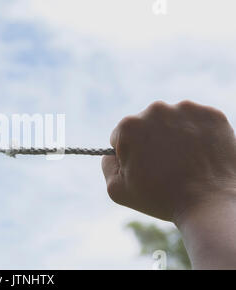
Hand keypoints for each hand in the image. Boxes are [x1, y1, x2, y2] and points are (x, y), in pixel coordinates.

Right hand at [102, 100, 235, 221]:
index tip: (144, 167)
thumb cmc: (161, 198)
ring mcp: (186, 109)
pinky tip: (200, 155)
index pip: (122, 135)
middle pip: (147, 124)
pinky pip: (198, 122)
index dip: (130, 154)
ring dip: (175, 136)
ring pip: (173, 121)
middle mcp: (156, 110)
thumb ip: (106, 165)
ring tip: (184, 162)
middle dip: (152, 141)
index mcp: (129, 125)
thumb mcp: (117, 189)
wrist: (210, 204)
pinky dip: (198, 135)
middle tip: (165, 166)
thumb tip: (111, 153)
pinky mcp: (212, 114)